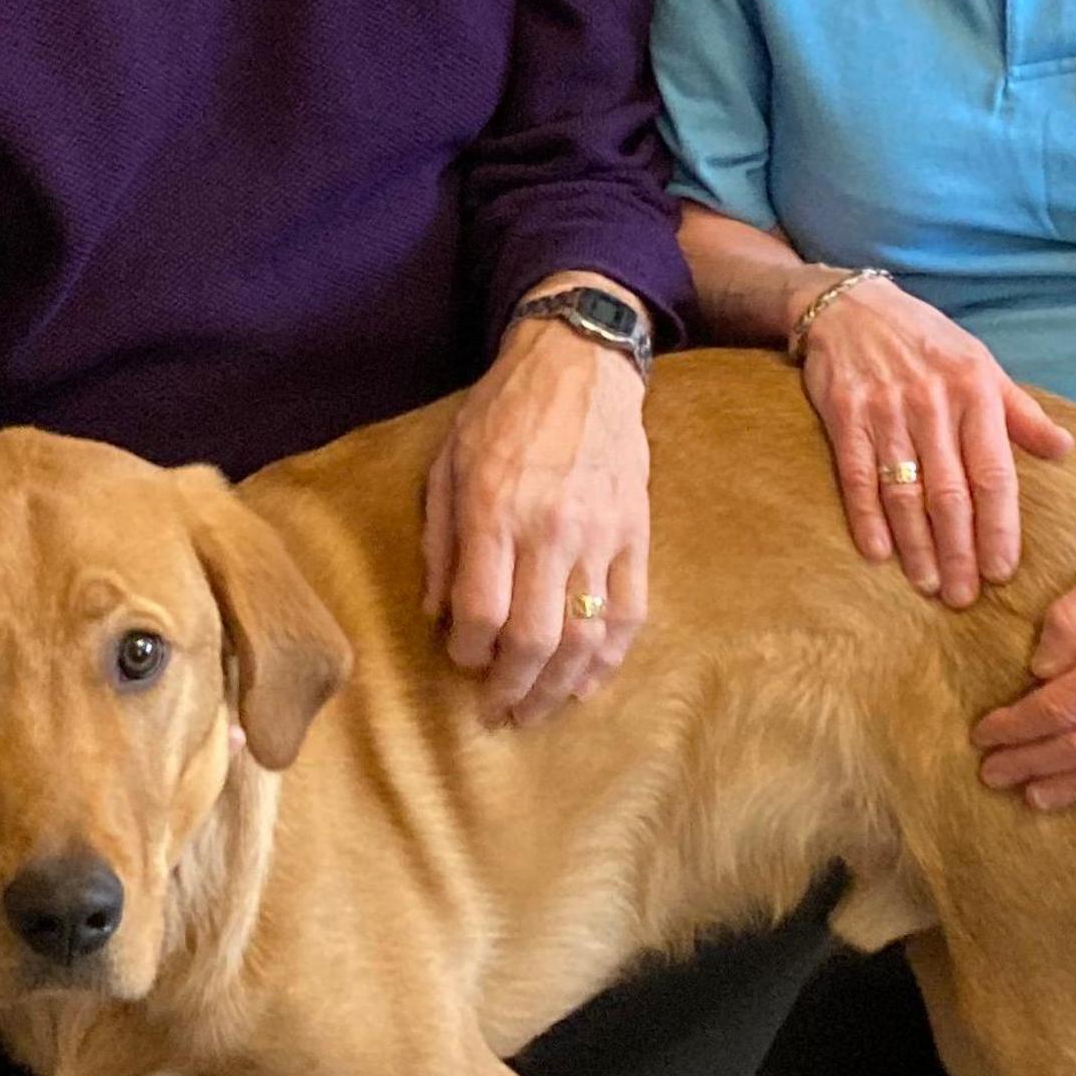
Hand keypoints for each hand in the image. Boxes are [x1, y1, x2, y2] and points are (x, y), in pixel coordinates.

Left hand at [421, 296, 649, 723]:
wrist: (581, 361)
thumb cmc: (502, 410)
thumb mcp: (447, 462)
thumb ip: (441, 541)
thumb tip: (439, 615)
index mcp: (494, 509)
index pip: (482, 611)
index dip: (468, 653)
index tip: (460, 661)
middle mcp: (549, 528)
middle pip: (534, 638)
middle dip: (511, 690)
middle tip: (496, 713)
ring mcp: (600, 534)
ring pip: (586, 638)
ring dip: (559, 688)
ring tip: (536, 711)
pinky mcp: (636, 533)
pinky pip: (629, 612)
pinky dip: (610, 659)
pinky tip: (587, 683)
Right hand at [796, 276, 1073, 605]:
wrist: (853, 306)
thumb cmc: (927, 340)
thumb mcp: (982, 364)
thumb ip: (1021, 413)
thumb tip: (1064, 450)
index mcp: (975, 391)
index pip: (993, 472)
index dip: (998, 526)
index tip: (1002, 570)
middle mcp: (932, 403)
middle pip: (949, 492)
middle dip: (959, 550)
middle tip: (965, 597)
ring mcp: (886, 410)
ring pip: (905, 490)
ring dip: (917, 544)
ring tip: (929, 583)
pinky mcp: (844, 415)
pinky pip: (857, 475)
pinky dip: (867, 517)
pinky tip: (879, 553)